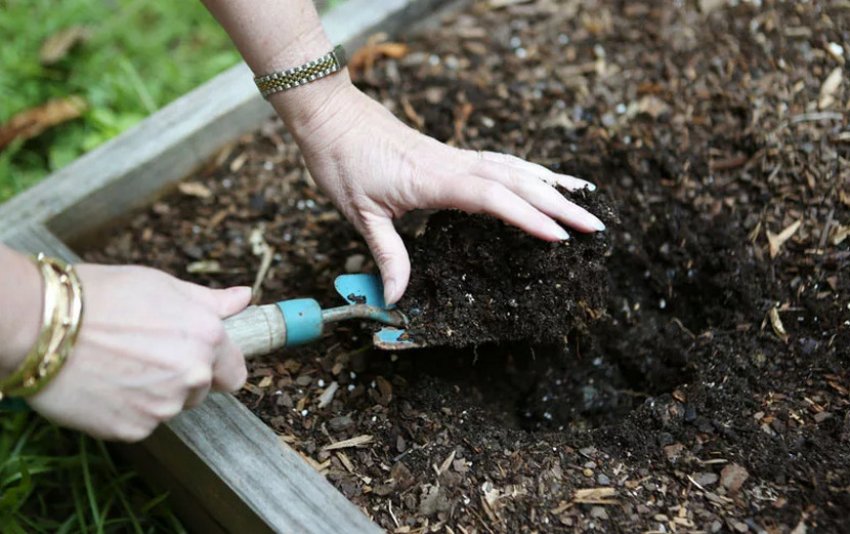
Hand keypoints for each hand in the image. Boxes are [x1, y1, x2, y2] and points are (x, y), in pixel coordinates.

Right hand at [27, 265, 250, 441]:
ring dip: (153, 393)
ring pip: (170, 407)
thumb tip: (244, 298)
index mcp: (207, 337)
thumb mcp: (162, 285)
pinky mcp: (133, 429)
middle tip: (144, 355)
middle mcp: (193, 375)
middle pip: (202, 390)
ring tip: (119, 366)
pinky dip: (126, 409)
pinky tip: (104, 384)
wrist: (42, 325)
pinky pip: (140, 423)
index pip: (235, 372)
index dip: (217, 366)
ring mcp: (164, 405)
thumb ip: (210, 301)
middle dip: (182, 377)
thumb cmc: (102, 297)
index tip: (197, 359)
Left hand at [287, 85, 605, 303]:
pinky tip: (542, 178)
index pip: (492, 198)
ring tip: (586, 197)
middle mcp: (453, 165)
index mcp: (433, 180)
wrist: (329, 114)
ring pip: (514, 167)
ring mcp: (455, 156)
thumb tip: (397, 298)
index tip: (560, 236)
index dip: (528, 217)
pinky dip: (528, 170)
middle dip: (559, 203)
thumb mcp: (360, 213)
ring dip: (551, 183)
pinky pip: (500, 161)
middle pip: (517, 181)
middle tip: (596, 225)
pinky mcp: (451, 154)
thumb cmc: (341, 160)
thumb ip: (386, 255)